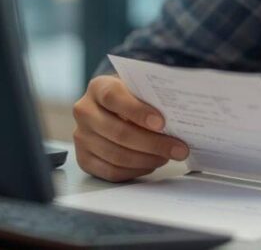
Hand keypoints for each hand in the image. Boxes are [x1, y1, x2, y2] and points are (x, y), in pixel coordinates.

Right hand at [73, 75, 189, 181]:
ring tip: (168, 156)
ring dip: (148, 159)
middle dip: (153, 143)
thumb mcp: (138, 88)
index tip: (161, 123)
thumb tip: (179, 115)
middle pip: (118, 132)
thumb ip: (151, 96)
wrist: (110, 107)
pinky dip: (136, 170)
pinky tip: (152, 163)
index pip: (113, 97)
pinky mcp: (84, 159)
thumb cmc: (131, 96)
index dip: (137, 111)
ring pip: (117, 155)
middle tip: (179, 148)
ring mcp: (81, 137)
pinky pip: (112, 171)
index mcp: (98, 87)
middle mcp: (84, 111)